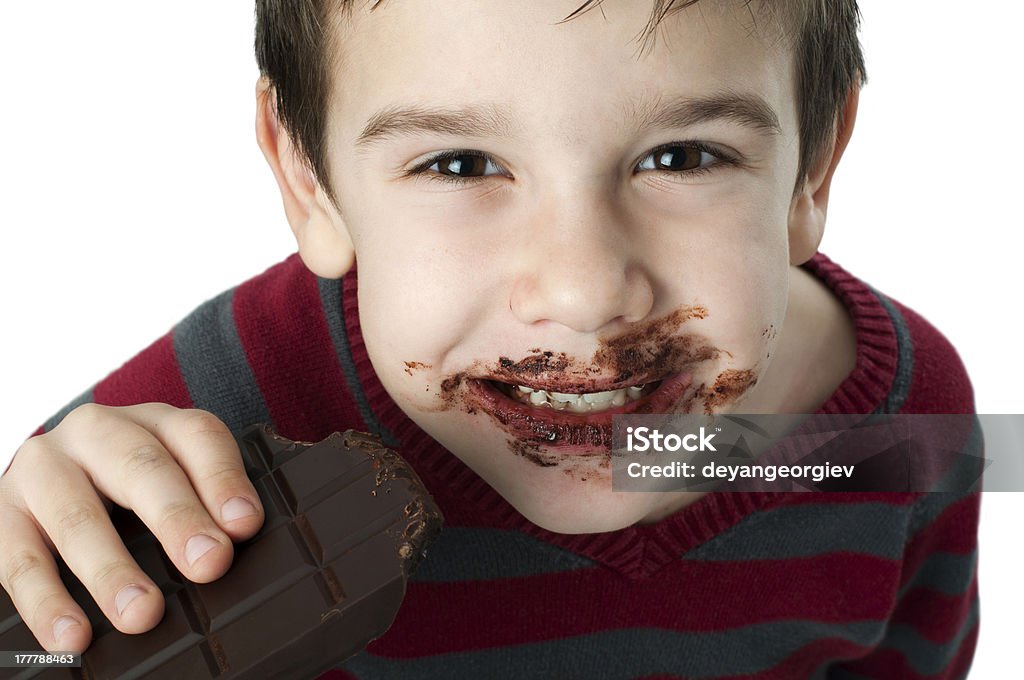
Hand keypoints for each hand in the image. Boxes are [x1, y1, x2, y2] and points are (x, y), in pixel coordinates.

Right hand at [0, 403, 264, 651]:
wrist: (47, 481)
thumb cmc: (129, 488)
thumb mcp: (173, 479)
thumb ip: (206, 505)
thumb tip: (235, 548)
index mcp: (154, 422)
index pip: (196, 436)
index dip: (222, 479)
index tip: (244, 524)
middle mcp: (98, 432)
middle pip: (141, 468)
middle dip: (177, 519)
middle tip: (208, 564)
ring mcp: (44, 468)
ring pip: (77, 515)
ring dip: (111, 569)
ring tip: (141, 613)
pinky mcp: (1, 511)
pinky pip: (19, 559)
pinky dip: (47, 602)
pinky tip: (72, 636)